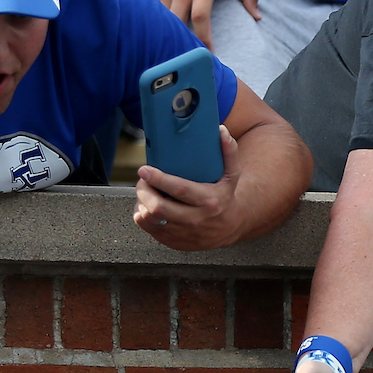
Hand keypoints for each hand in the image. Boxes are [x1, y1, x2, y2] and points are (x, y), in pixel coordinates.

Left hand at [134, 130, 245, 248]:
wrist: (230, 227)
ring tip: (144, 193)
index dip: (158, 179)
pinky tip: (146, 207)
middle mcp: (195, 219)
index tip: (144, 170)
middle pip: (158, 207)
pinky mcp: (174, 242)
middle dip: (143, 192)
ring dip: (141, 204)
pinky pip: (149, 229)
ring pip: (150, 219)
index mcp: (208, 201)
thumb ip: (229, 152)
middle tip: (142, 181)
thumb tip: (221, 130)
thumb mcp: (231, 175)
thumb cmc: (225, 196)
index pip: (179, 190)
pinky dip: (143, 216)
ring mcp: (183, 233)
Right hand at [153, 0, 259, 48]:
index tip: (208, 53)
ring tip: (179, 49)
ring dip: (172, 33)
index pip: (201, 16)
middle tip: (191, 57)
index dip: (203, 37)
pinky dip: (163, 23)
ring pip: (165, 19)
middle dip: (183, 40)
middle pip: (178, 21)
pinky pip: (158, 11)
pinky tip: (169, 32)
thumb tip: (258, 16)